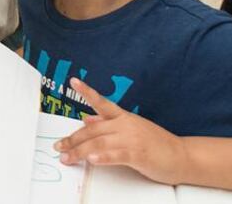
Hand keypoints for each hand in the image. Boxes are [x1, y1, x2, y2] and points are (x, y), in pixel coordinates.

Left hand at [55, 77, 187, 184]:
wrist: (182, 156)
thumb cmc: (156, 144)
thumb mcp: (131, 129)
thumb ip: (108, 123)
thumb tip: (86, 118)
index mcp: (123, 117)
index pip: (102, 102)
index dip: (87, 91)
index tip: (73, 81)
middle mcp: (125, 125)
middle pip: (93, 130)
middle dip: (73, 140)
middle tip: (59, 147)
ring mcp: (132, 139)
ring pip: (99, 143)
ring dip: (80, 152)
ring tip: (67, 158)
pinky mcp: (139, 154)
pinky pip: (117, 155)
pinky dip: (103, 157)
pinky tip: (92, 160)